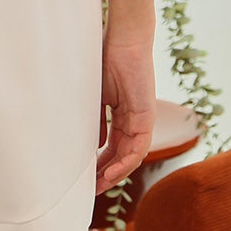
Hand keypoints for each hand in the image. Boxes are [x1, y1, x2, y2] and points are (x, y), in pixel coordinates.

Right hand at [96, 36, 156, 192]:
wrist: (124, 40)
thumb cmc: (107, 59)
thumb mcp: (96, 95)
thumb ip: (94, 119)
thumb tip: (91, 145)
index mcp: (120, 114)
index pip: (110, 147)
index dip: (97, 163)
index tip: (83, 178)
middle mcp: (133, 120)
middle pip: (120, 156)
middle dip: (104, 175)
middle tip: (88, 191)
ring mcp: (142, 120)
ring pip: (130, 157)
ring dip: (114, 173)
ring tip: (97, 186)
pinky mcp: (147, 117)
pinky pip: (139, 148)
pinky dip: (126, 163)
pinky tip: (111, 172)